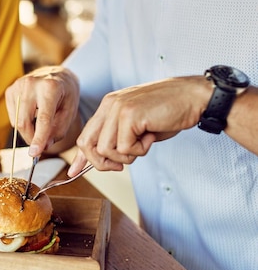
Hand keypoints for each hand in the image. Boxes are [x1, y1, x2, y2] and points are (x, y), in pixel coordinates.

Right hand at [5, 66, 79, 156]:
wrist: (56, 76)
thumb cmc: (65, 95)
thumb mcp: (69, 112)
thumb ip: (58, 131)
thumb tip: (43, 147)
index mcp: (50, 87)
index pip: (42, 119)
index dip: (38, 138)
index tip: (34, 154)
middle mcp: (31, 83)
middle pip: (24, 122)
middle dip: (31, 138)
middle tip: (40, 145)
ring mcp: (18, 86)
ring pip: (17, 122)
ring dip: (27, 131)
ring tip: (40, 125)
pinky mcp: (10, 91)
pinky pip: (13, 117)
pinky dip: (22, 122)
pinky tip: (32, 114)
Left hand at [75, 76, 208, 170]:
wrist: (194, 97)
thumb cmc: (169, 113)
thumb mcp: (137, 127)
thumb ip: (117, 139)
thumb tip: (100, 161)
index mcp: (108, 106)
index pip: (86, 134)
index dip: (81, 157)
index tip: (74, 172)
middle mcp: (109, 105)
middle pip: (87, 144)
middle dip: (102, 163)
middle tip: (122, 164)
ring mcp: (117, 109)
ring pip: (106, 150)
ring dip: (127, 156)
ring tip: (144, 142)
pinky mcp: (129, 115)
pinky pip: (125, 148)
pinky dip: (140, 150)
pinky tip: (151, 136)